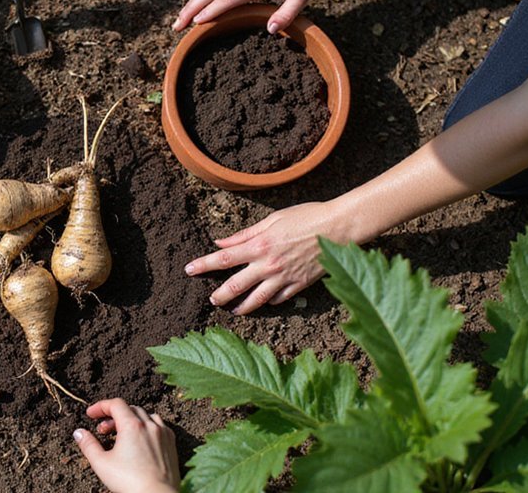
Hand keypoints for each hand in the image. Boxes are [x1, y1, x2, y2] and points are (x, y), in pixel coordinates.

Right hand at [73, 399, 179, 492]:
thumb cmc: (130, 482)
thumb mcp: (101, 463)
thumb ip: (88, 445)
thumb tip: (79, 433)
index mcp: (132, 425)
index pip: (115, 404)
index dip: (100, 406)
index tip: (90, 415)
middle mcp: (149, 425)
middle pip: (129, 409)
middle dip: (113, 416)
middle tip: (103, 430)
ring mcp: (163, 433)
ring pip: (145, 416)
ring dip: (131, 419)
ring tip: (122, 434)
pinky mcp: (171, 444)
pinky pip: (159, 426)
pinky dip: (147, 426)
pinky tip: (141, 440)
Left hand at [186, 201, 359, 314]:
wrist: (338, 228)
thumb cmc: (305, 217)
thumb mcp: (272, 220)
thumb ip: (244, 234)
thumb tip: (220, 242)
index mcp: (259, 246)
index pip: (223, 258)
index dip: (204, 265)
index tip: (189, 270)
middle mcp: (268, 265)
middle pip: (236, 285)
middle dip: (220, 295)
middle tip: (211, 300)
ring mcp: (284, 278)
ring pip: (257, 299)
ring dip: (242, 306)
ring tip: (234, 310)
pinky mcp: (299, 285)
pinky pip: (280, 298)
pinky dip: (270, 301)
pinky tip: (265, 302)